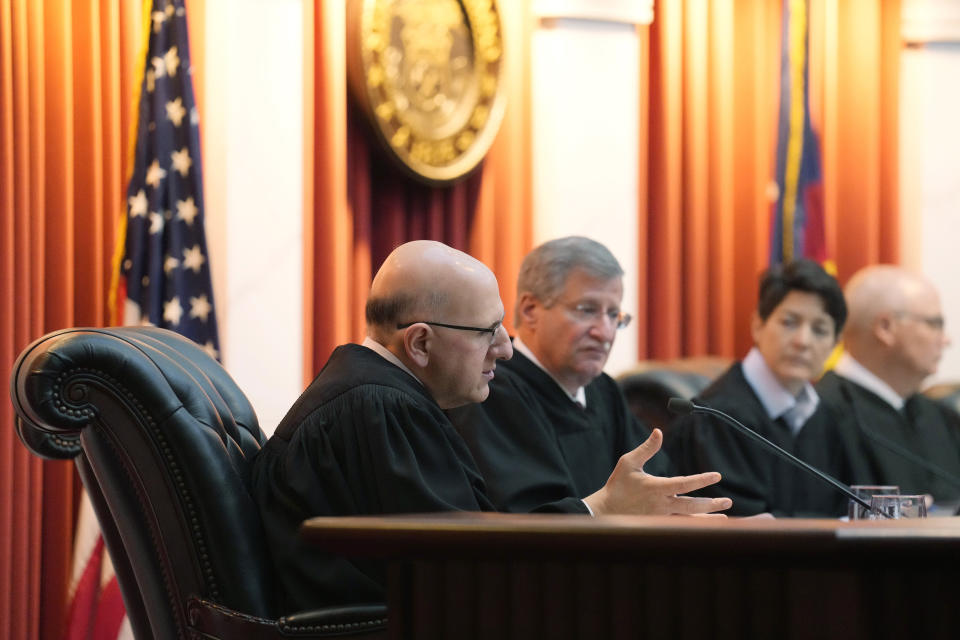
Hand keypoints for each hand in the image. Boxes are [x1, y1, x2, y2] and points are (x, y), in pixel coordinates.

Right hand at [583, 428, 731, 515]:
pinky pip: (681, 526)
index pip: (684, 484)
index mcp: (656, 488)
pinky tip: (706, 526)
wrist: (606, 511)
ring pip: (689, 520)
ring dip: (708, 519)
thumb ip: (647, 448)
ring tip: (724, 519)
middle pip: (692, 506)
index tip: (717, 476)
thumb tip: (658, 432)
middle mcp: (661, 504)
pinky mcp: (658, 524)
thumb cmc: (618, 485)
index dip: (702, 480)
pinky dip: (695, 526)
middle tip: (728, 502)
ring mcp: (661, 517)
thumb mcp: (629, 462)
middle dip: (712, 505)